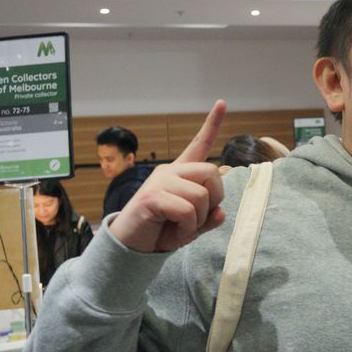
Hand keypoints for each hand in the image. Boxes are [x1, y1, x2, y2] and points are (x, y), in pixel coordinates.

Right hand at [108, 101, 226, 252]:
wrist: (130, 248)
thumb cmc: (161, 232)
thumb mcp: (191, 227)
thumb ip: (209, 218)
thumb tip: (221, 212)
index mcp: (180, 174)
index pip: (198, 144)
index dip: (212, 125)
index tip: (221, 103)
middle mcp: (169, 171)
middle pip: (212, 173)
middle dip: (213, 200)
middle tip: (195, 219)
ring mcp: (159, 182)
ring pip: (201, 195)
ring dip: (197, 220)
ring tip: (179, 228)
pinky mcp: (152, 197)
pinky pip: (186, 211)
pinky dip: (186, 228)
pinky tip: (172, 232)